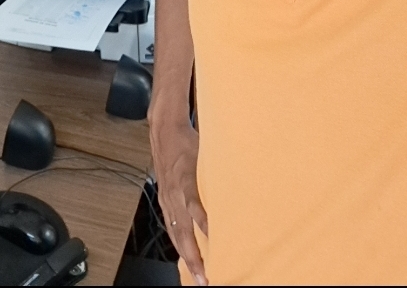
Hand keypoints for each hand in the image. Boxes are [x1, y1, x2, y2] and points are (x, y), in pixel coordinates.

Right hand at [150, 115, 206, 284]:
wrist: (164, 132)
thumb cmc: (188, 142)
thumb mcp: (207, 154)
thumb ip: (221, 172)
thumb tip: (243, 186)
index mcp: (185, 182)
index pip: (196, 209)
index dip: (206, 228)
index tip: (218, 245)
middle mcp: (174, 195)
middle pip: (183, 232)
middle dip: (194, 257)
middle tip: (205, 277)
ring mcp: (167, 199)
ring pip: (175, 234)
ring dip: (186, 256)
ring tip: (197, 275)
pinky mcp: (163, 199)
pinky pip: (170, 226)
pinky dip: (177, 242)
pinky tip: (184, 254)